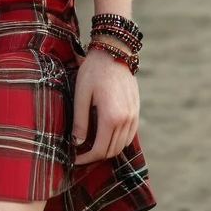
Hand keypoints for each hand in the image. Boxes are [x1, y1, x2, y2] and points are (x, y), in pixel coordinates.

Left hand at [71, 47, 138, 164]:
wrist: (114, 51)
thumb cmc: (94, 71)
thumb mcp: (81, 94)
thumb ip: (80, 121)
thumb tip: (77, 143)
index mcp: (111, 117)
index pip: (100, 149)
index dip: (86, 158)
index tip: (74, 159)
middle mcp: (126, 120)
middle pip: (111, 150)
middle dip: (95, 156)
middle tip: (80, 153)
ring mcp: (134, 116)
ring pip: (122, 145)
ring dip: (107, 149)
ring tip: (91, 145)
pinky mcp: (136, 110)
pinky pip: (129, 135)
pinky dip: (118, 141)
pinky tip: (105, 135)